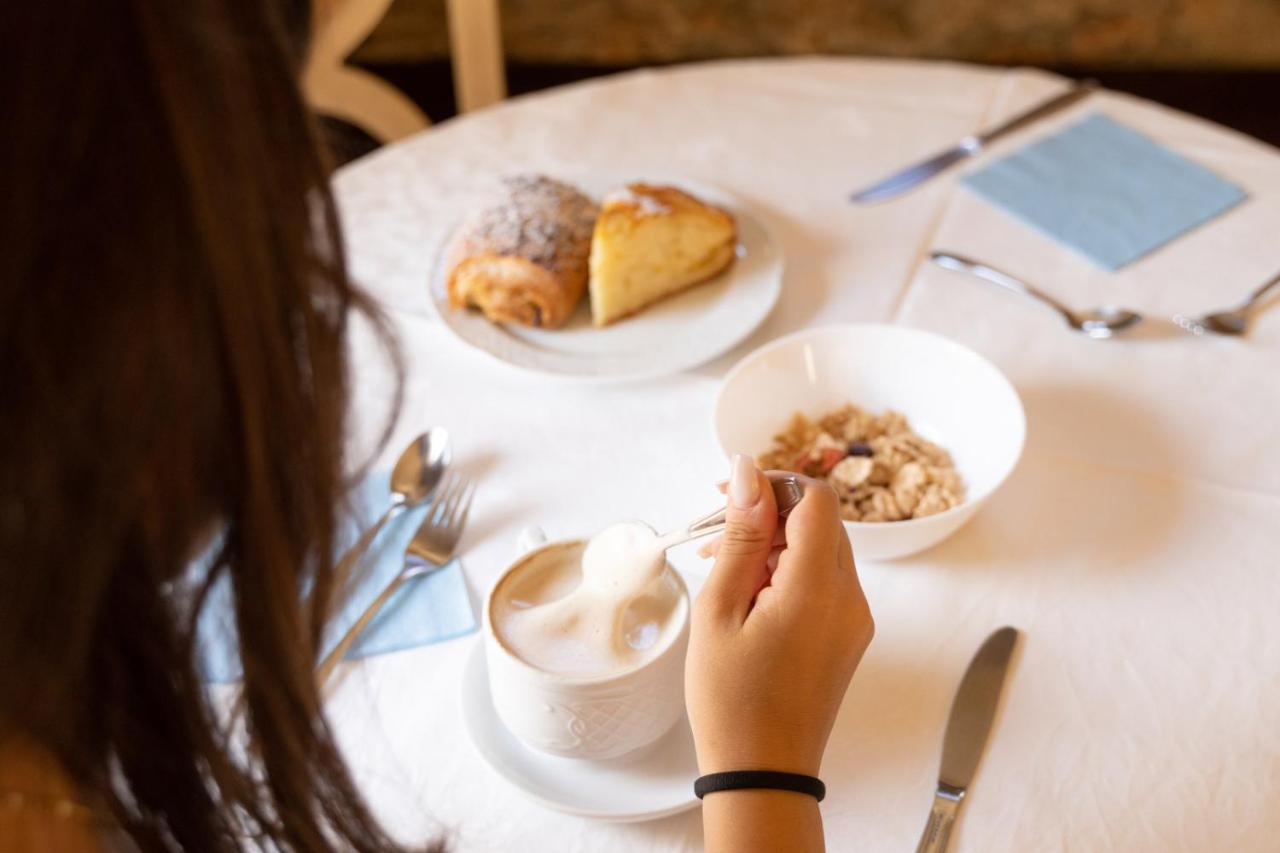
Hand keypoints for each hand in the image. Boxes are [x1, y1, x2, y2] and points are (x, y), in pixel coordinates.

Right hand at [686, 455, 873, 776]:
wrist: (763, 773)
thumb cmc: (732, 700)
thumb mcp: (721, 609)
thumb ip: (740, 535)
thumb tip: (748, 472)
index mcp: (818, 589)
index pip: (815, 498)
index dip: (772, 484)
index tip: (729, 497)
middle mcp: (850, 599)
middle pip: (821, 520)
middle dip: (769, 513)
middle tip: (717, 532)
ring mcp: (854, 620)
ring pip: (822, 548)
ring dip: (776, 542)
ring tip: (723, 565)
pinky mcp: (848, 636)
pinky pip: (825, 581)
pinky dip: (788, 571)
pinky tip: (748, 592)